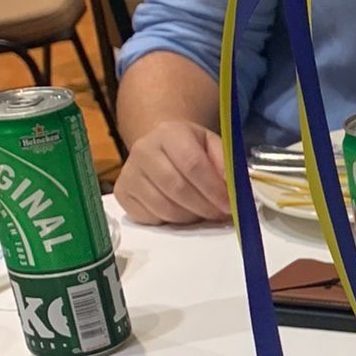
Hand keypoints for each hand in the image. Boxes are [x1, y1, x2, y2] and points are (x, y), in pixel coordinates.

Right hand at [114, 119, 231, 224]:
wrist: (159, 146)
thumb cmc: (190, 148)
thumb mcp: (212, 145)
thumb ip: (225, 164)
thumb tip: (233, 190)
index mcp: (169, 132)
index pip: (192, 164)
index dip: (213, 189)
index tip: (229, 205)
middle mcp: (143, 150)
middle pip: (177, 188)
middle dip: (204, 207)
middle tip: (219, 215)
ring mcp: (128, 172)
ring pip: (164, 207)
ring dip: (190, 218)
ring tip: (202, 213)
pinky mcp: (121, 193)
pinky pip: (150, 218)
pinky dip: (171, 222)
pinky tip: (181, 212)